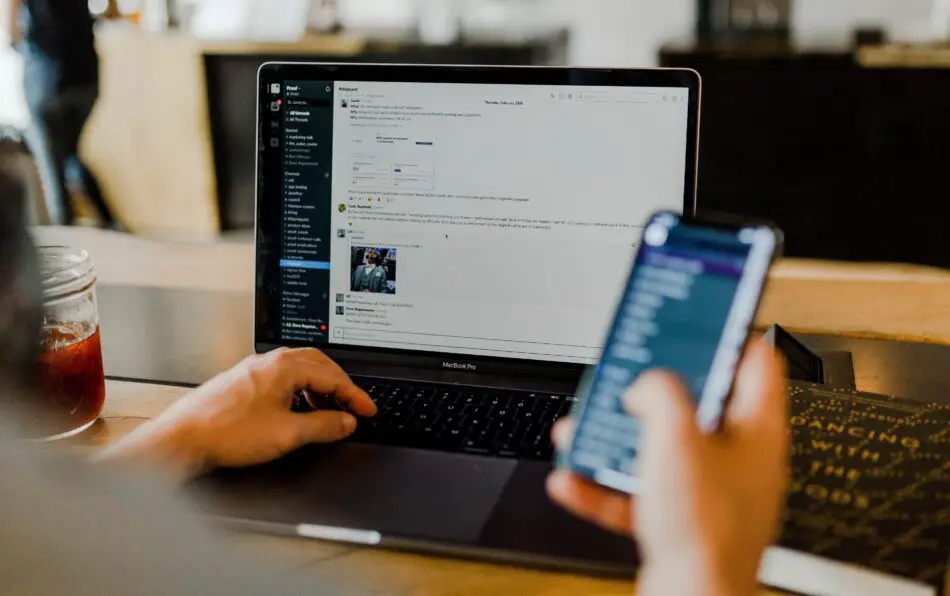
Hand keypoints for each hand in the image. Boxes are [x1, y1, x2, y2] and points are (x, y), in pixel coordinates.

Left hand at [96, 349, 375, 482]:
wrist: (183, 438)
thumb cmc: (227, 432)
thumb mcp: (288, 434)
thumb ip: (324, 426)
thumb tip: (346, 421)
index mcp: (284, 366)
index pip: (332, 376)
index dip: (355, 396)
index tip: (368, 410)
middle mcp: (269, 362)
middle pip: (318, 365)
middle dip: (340, 386)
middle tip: (354, 405)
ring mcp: (254, 370)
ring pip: (298, 371)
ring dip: (319, 389)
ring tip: (329, 412)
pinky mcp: (242, 382)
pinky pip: (281, 379)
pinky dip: (299, 392)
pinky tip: (298, 412)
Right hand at [547, 338, 787, 595]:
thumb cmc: (705, 530)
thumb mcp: (675, 436)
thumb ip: (658, 393)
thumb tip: (646, 386)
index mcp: (756, 431)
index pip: (753, 362)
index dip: (726, 334)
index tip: (700, 318)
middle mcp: (739, 461)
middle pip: (697, 406)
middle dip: (652, 392)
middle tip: (629, 376)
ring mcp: (711, 494)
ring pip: (660, 450)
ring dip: (619, 438)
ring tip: (587, 429)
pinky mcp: (682, 523)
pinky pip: (639, 493)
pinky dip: (606, 485)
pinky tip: (574, 480)